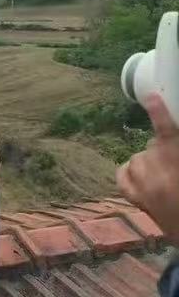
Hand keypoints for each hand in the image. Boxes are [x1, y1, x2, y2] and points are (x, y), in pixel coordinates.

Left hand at [116, 94, 178, 244]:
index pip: (166, 133)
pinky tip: (144, 175)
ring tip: (166, 174)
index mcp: (176, 163)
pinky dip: (131, 171)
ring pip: (138, 157)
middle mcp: (158, 175)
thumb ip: (176, 148)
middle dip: (165, 148)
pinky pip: (123, 173)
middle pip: (153, 144)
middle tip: (175, 161)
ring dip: (151, 160)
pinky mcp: (135, 199)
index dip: (159, 113)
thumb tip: (168, 138)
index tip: (152, 97)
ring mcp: (143, 188)